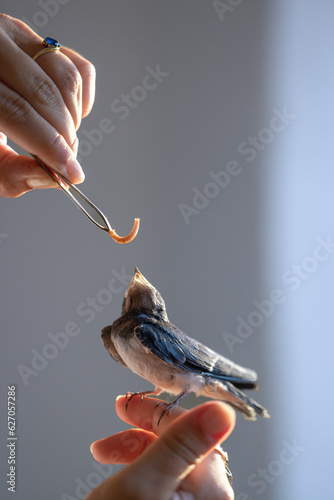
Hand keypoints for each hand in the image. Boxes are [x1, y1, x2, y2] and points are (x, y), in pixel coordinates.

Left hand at [0, 13, 94, 197]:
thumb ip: (10, 172)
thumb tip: (50, 178)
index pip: (18, 111)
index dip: (49, 144)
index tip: (70, 171)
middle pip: (44, 94)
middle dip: (64, 135)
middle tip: (67, 162)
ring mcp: (17, 36)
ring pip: (66, 77)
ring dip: (73, 118)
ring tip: (61, 139)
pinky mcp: (37, 38)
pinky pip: (77, 65)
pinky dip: (82, 96)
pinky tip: (69, 115)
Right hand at [87, 395, 235, 499]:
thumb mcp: (144, 484)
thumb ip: (182, 445)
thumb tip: (223, 412)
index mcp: (208, 490)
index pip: (192, 429)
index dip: (158, 412)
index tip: (131, 403)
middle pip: (180, 443)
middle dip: (144, 426)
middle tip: (119, 413)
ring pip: (169, 460)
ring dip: (136, 446)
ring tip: (105, 451)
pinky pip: (163, 480)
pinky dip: (138, 467)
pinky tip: (118, 468)